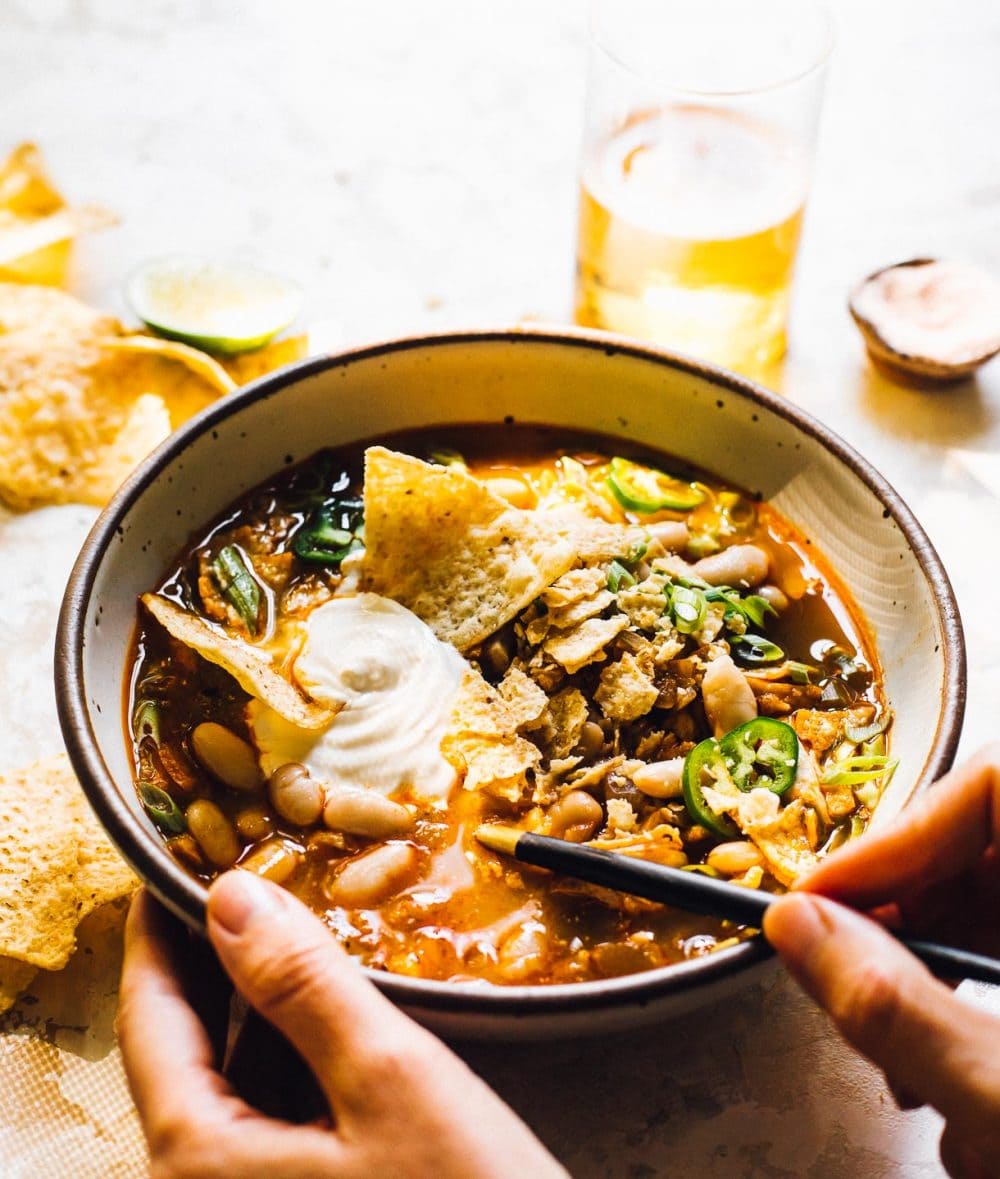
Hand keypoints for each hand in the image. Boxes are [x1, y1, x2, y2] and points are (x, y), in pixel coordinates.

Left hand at [118, 876, 565, 1178]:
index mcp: (199, 1160)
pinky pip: (272, 1110)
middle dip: (215, 956)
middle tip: (249, 873)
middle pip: (185, 1046)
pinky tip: (334, 1007)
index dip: (157, 929)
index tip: (167, 864)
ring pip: (233, 1076)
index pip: (148, 1016)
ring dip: (261, 1000)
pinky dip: (294, 1050)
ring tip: (296, 922)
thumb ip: (304, 984)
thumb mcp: (388, 1080)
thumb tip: (232, 895)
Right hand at [764, 745, 999, 1178]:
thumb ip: (899, 1009)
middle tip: (844, 988)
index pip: (990, 787)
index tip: (817, 907)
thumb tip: (793, 929)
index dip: (893, 839)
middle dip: (901, 929)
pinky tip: (959, 1102)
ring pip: (989, 919)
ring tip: (910, 1079)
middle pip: (976, 856)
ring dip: (930, 997)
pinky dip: (969, 1029)